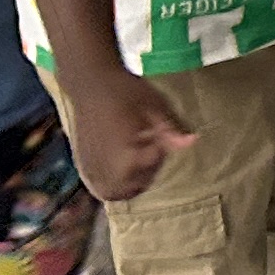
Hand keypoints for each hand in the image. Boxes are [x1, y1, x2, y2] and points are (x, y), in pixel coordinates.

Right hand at [68, 67, 194, 199]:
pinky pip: (97, 186)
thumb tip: (192, 141)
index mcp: (126, 153)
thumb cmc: (125, 90)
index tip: (158, 133)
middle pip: (134, 187)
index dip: (161, 150)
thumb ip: (172, 128)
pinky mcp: (82, 163)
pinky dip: (111, 184)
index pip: (152, 164)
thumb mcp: (155, 105)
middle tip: (150, 148)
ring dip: (129, 185)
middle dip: (148, 172)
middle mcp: (107, 166)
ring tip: (137, 161)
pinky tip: (119, 167)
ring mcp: (91, 166)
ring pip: (113, 192)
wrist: (90, 82)